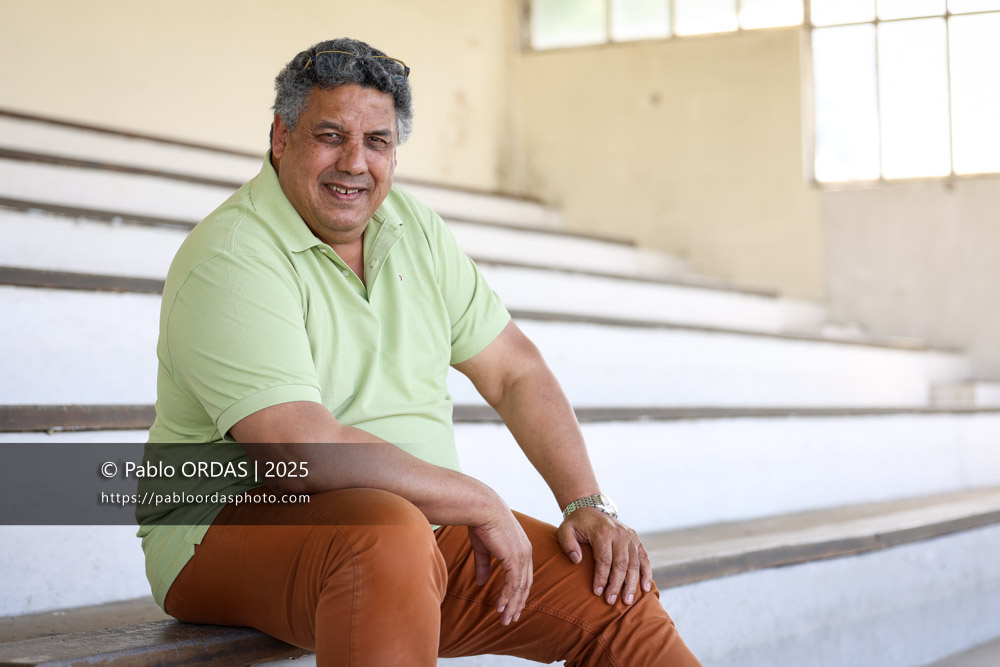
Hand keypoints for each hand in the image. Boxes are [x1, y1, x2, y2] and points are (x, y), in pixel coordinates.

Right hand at [467, 506, 533, 625]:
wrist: (482, 508)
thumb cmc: (482, 524)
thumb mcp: (484, 548)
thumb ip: (485, 565)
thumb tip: (481, 582)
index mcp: (522, 548)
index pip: (524, 576)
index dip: (519, 593)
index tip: (512, 606)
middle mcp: (526, 553)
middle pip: (525, 585)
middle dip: (518, 604)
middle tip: (511, 619)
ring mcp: (522, 556)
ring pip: (520, 588)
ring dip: (512, 605)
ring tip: (505, 619)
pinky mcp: (514, 558)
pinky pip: (513, 584)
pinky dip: (507, 597)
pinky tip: (500, 607)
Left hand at [557, 508, 651, 605]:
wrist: (590, 509)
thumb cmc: (576, 524)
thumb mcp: (565, 530)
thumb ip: (568, 544)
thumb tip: (576, 560)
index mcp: (603, 531)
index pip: (604, 559)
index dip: (602, 577)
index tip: (598, 592)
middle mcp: (619, 533)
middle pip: (621, 563)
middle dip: (616, 584)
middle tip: (611, 601)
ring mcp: (630, 536)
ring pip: (634, 563)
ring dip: (631, 584)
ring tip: (627, 601)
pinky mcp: (636, 539)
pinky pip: (644, 558)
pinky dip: (646, 573)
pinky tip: (644, 588)